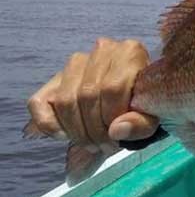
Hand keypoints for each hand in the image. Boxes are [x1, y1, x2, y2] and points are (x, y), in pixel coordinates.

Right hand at [26, 38, 158, 152]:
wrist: (133, 97)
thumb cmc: (145, 105)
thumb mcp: (153, 116)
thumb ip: (142, 124)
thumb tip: (116, 130)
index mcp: (130, 52)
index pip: (112, 87)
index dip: (111, 117)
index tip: (117, 139)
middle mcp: (102, 50)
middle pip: (87, 94)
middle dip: (94, 129)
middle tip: (104, 146)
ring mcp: (77, 62)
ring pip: (64, 99)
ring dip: (75, 130)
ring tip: (91, 144)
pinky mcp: (55, 78)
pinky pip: (38, 102)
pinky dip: (48, 124)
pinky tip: (64, 136)